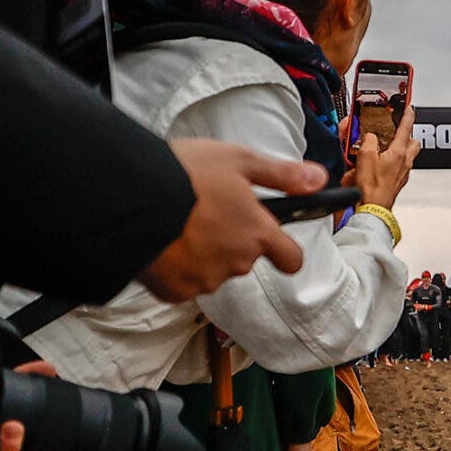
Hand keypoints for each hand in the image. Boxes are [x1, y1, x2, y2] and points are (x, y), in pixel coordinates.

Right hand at [139, 140, 323, 300]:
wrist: (130, 198)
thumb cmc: (185, 173)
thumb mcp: (238, 160)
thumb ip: (281, 175)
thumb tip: (319, 179)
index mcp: (258, 233)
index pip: (291, 258)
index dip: (287, 252)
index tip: (279, 244)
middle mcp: (238, 262)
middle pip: (245, 258)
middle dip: (231, 240)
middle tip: (207, 212)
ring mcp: (206, 279)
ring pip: (213, 270)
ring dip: (203, 253)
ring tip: (180, 223)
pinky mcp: (175, 291)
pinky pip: (183, 282)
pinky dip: (176, 267)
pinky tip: (164, 242)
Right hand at [353, 107, 422, 211]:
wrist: (373, 208)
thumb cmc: (371, 188)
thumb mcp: (365, 157)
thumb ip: (368, 141)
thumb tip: (370, 137)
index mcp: (399, 152)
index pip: (406, 128)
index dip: (408, 115)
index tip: (409, 108)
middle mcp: (405, 161)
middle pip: (413, 142)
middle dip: (408, 134)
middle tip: (398, 130)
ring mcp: (404, 172)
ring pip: (409, 154)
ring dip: (401, 148)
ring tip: (388, 146)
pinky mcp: (399, 181)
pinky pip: (401, 167)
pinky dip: (394, 161)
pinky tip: (382, 164)